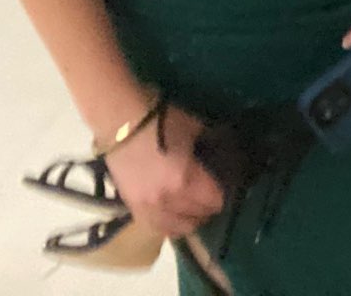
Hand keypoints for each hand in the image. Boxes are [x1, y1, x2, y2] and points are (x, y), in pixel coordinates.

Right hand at [103, 105, 223, 238]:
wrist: (120, 122)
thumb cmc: (161, 122)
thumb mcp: (196, 128)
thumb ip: (215, 144)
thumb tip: (230, 151)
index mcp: (186, 181)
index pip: (215, 201)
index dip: (225, 194)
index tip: (227, 185)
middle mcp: (167, 202)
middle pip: (197, 217)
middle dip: (208, 207)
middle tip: (212, 194)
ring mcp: (147, 208)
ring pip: (177, 229)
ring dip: (190, 220)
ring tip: (195, 207)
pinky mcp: (132, 208)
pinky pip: (156, 228)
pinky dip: (169, 225)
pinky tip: (175, 215)